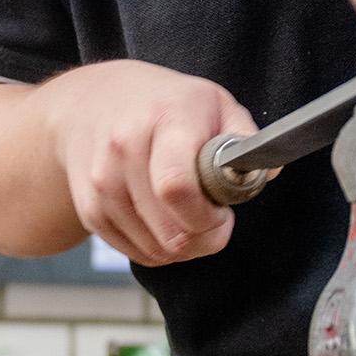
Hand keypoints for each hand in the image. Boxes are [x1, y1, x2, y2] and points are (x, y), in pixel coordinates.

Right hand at [37, 61, 256, 267]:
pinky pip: (137, 253)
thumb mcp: (214, 102)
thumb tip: (265, 172)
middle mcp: (124, 149)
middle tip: (215, 219)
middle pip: (171, 231)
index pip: (177, 187)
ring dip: (184, 246)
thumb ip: (245, 138)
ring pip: (156, 250)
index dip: (209, 216)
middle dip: (205, 237)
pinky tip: (167, 222)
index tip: (224, 212)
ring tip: (190, 217)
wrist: (93, 101)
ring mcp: (101, 182)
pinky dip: (159, 249)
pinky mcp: (89, 209)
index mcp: (164, 118)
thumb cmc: (165, 104)